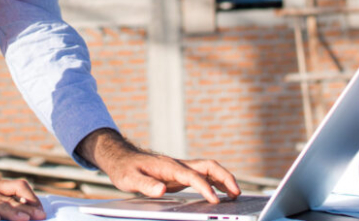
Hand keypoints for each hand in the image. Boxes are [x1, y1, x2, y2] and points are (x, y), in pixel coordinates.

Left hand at [76, 129, 240, 203]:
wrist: (122, 158)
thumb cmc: (126, 169)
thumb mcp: (130, 180)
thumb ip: (146, 185)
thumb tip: (162, 190)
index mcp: (169, 166)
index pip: (192, 176)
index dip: (205, 188)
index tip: (214, 200)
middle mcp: (178, 165)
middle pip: (208, 166)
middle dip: (224, 177)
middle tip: (237, 193)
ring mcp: (180, 168)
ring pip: (208, 169)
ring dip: (224, 179)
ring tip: (236, 194)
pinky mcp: (180, 174)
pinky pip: (203, 175)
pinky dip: (215, 182)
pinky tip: (221, 193)